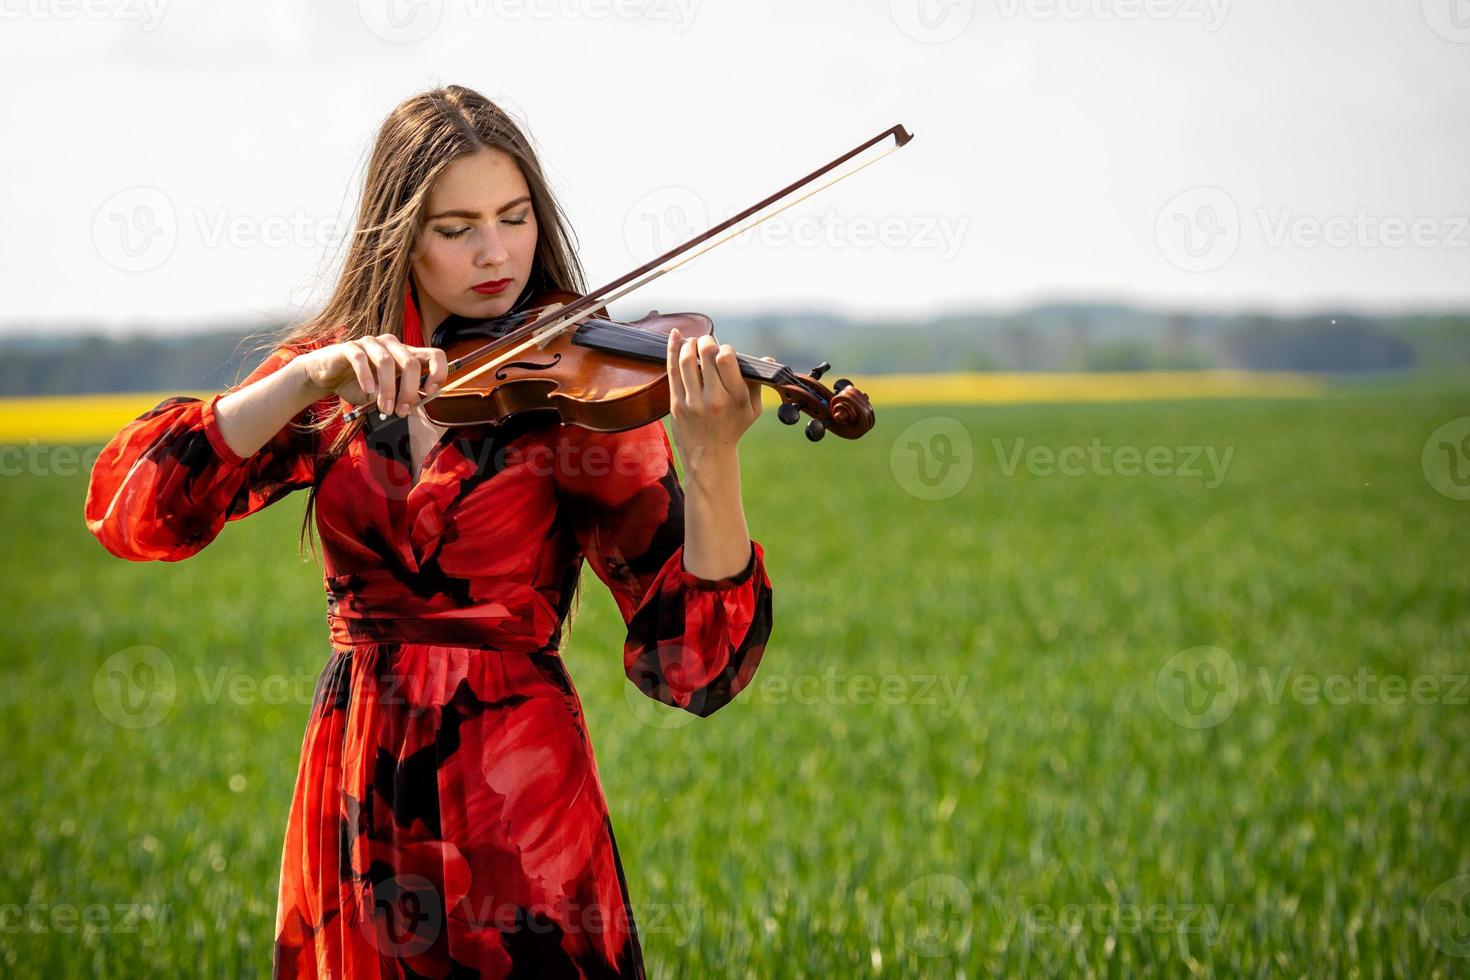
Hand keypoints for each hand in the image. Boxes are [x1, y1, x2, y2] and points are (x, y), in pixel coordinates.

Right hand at [297, 334, 448, 417]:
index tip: (430, 392)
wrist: (329, 377)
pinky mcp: (350, 347)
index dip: (438, 372)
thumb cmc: (362, 385)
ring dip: (388, 390)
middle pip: (411, 363)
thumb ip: (401, 396)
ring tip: (385, 408)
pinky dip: (366, 377)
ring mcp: (371, 343)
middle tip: (402, 412)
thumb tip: (416, 404)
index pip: (435, 355)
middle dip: (409, 391)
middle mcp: (392, 345)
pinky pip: (361, 359)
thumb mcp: (386, 394)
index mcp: (406, 354)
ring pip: (387, 362)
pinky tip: (368, 391)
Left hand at [665, 328, 774, 459]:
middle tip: (708, 341)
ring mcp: (693, 402)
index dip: (725, 348)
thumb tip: (767, 358)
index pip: (726, 359)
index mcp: (736, 397)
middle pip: (706, 355)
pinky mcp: (677, 404)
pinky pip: (672, 371)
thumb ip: (757, 383)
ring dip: (689, 344)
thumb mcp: (752, 410)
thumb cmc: (733, 428)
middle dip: (707, 341)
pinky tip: (675, 336)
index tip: (725, 351)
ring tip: (693, 341)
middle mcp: (715, 399)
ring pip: (687, 361)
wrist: (709, 456)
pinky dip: (672, 350)